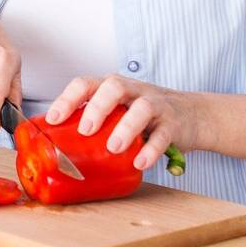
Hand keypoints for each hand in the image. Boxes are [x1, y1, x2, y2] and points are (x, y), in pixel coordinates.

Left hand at [46, 74, 203, 171]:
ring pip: (142, 108)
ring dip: (126, 127)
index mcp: (112, 88)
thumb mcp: (117, 112)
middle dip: (98, 107)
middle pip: (114, 87)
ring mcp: (156, 105)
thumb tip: (56, 150)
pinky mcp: (173, 124)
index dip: (68, 98)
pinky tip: (140, 162)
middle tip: (86, 130)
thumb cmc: (143, 116)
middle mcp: (133, 91)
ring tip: (114, 147)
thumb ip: (95, 125)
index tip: (53, 118)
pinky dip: (151, 149)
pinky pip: (163, 135)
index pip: (87, 84)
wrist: (191, 115)